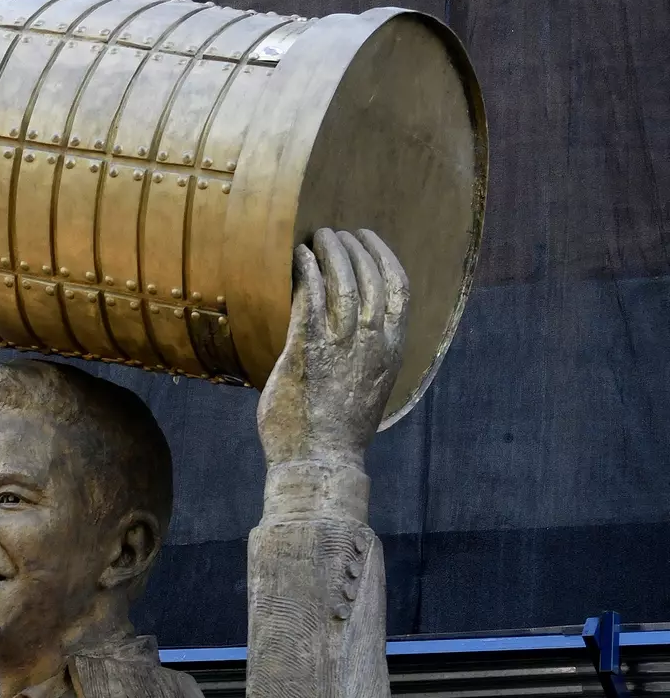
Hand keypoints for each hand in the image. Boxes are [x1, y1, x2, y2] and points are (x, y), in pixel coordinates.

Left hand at [257, 228, 408, 471]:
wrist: (319, 464)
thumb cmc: (338, 432)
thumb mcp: (368, 388)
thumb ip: (365, 356)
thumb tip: (351, 332)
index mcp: (392, 352)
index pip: (399, 288)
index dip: (383, 256)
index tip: (368, 238)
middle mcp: (372, 344)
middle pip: (369, 276)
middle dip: (352, 246)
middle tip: (333, 233)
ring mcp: (341, 346)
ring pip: (341, 281)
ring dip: (329, 252)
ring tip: (316, 238)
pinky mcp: (307, 352)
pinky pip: (309, 298)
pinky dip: (306, 272)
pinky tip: (299, 259)